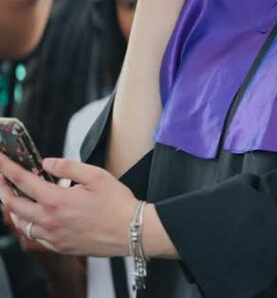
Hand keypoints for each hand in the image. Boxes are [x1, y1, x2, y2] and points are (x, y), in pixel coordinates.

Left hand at [0, 155, 136, 256]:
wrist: (131, 231)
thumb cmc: (117, 203)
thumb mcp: (97, 175)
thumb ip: (68, 167)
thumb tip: (47, 162)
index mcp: (56, 200)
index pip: (22, 181)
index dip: (6, 168)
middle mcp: (49, 220)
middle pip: (12, 205)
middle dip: (2, 188)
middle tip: (2, 178)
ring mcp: (52, 236)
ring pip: (20, 223)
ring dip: (13, 208)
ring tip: (16, 197)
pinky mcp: (59, 246)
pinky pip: (34, 235)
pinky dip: (28, 223)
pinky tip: (35, 216)